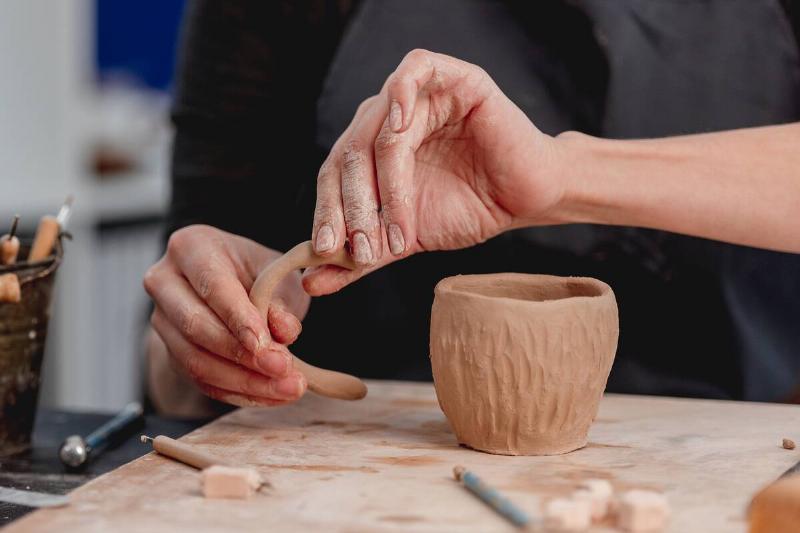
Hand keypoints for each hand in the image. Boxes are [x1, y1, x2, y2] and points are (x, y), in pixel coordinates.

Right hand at [144, 225, 309, 406]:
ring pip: (195, 360)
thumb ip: (282, 300)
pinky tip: (272, 394)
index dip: (239, 318)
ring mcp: (162, 320)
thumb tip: (284, 331)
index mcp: (191, 247)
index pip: (212, 285)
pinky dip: (238, 392)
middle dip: (242, 355)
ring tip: (288, 387)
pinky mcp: (171, 352)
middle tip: (284, 370)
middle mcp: (165, 281)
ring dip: (244, 381)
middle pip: (196, 326)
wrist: (241, 285)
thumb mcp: (279, 276)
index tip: (267, 344)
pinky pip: (200, 381)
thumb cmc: (260, 273)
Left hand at [306, 49, 564, 294]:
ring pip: (381, 133)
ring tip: (400, 234)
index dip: (325, 211)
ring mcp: (417, 96)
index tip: (326, 250)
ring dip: (386, 188)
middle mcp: (386, 119)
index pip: (332, 174)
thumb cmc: (468, 210)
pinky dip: (401, 93)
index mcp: (370, 149)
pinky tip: (400, 125)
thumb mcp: (405, 239)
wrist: (526, 199)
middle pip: (350, 155)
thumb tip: (313, 283)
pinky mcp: (453, 78)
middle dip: (354, 208)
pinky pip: (415, 70)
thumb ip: (361, 257)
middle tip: (366, 252)